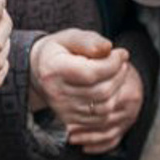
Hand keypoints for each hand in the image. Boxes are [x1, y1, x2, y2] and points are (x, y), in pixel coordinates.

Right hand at [28, 28, 137, 150]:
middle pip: (100, 92)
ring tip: (118, 74)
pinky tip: (111, 89)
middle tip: (122, 62)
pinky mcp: (70, 122)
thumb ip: (89, 40)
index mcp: (54, 70)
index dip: (112, 64)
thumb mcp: (70, 37)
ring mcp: (63, 111)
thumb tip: (108, 48)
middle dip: (118, 75)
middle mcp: (56, 94)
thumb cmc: (57, 51)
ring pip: (103, 108)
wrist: (37, 72)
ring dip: (118, 90)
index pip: (91, 73)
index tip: (122, 53)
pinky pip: (100, 119)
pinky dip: (111, 104)